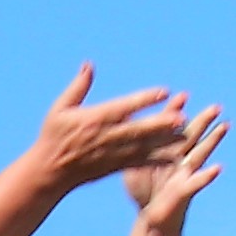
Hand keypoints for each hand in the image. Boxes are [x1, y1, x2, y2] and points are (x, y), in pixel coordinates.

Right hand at [23, 67, 216, 207]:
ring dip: (165, 142)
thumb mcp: (60, 108)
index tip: (164, 92)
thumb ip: (78, 87)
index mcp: (95, 118)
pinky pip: (139, 163)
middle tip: (182, 117)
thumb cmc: (53, 135)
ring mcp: (112, 153)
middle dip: (161, 124)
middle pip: (138, 129)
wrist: (49, 171)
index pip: (124, 106)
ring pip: (143, 147)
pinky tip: (175, 157)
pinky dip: (157, 160)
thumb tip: (89, 64)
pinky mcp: (115, 167)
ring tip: (186, 135)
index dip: (144, 99)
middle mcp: (106, 136)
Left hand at [127, 101, 227, 234]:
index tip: (183, 96)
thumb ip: (130, 148)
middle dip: (204, 120)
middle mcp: (180, 159)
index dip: (176, 112)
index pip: (171, 127)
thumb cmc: (143, 190)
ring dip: (213, 139)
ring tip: (225, 126)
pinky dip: (207, 175)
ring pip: (201, 153)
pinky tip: (218, 168)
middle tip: (216, 105)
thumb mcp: (131, 165)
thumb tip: (121, 128)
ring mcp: (185, 173)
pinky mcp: (185, 190)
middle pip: (193, 135)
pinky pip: (197, 182)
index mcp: (166, 150)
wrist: (151, 219)